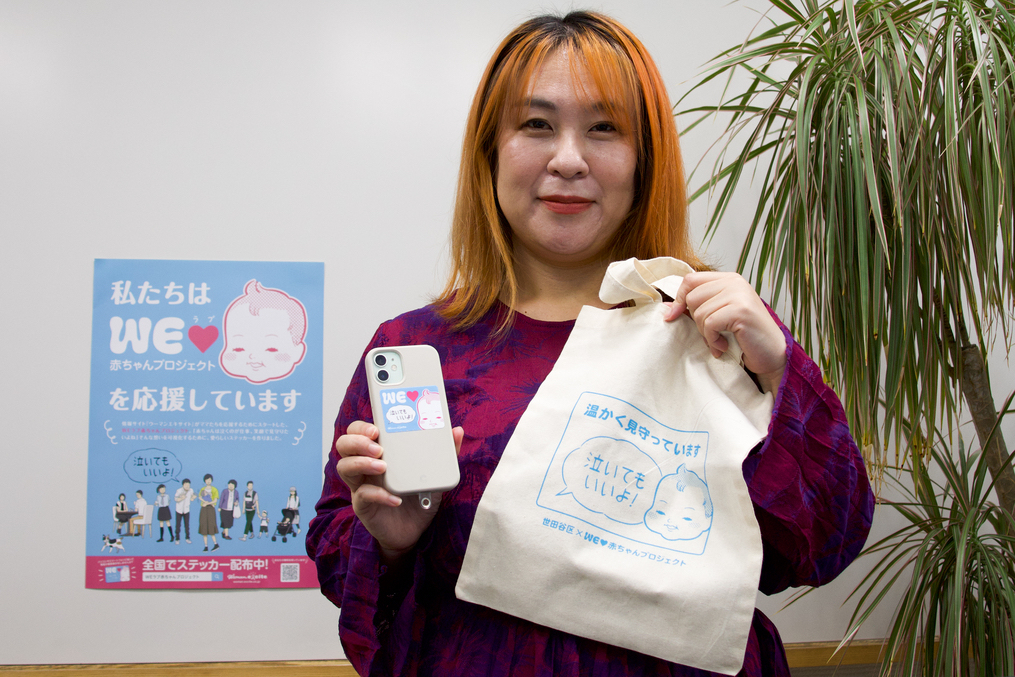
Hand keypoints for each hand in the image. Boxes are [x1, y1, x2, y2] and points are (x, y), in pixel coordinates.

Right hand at [335, 420, 464, 563]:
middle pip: (344, 445)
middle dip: (358, 441)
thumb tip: (457, 431)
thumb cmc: (419, 496)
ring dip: (361, 463)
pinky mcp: (363, 506)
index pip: (358, 431)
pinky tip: (394, 498)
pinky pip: (362, 496)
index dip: (361, 427)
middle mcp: (365, 466)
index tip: (376, 428)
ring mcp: (361, 485)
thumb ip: (445, 453)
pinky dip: (378, 495)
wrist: (415, 531)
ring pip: (344, 467)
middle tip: (378, 448)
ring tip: (382, 467)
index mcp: (379, 452)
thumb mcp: (434, 473)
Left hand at [662, 272, 786, 393]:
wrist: (772, 355)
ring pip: (699, 312)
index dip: (679, 299)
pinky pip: (709, 323)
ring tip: (720, 341)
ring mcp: (739, 294)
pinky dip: (712, 339)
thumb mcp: (719, 317)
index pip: (690, 280)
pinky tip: (723, 346)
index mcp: (728, 279)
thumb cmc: (745, 337)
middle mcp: (734, 282)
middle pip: (692, 297)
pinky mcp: (741, 310)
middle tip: (712, 334)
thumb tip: (666, 307)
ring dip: (705, 334)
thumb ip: (698, 307)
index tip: (674, 316)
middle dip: (695, 321)